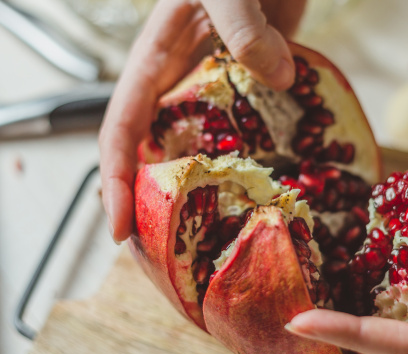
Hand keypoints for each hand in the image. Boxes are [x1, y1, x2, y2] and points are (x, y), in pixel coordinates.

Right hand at [99, 0, 304, 241]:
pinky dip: (260, 159)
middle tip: (171, 254)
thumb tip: (276, 80)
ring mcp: (224, 87)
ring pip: (206, 149)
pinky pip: (255, 130)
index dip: (115, 182)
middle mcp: (185, 81)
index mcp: (158, 61)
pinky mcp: (259, 85)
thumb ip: (244, 28)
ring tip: (222, 237)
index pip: (122, 130)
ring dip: (210, 190)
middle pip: (158, 151)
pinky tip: (276, 189)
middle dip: (157, 202)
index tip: (120, 229)